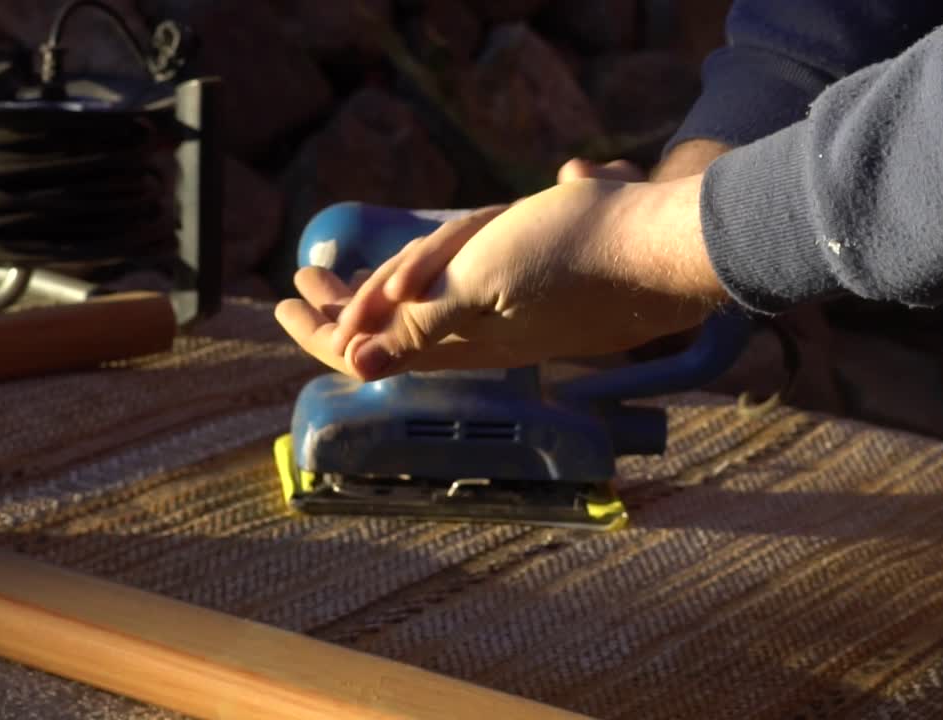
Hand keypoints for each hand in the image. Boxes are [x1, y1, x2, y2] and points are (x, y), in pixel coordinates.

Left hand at [276, 175, 726, 379]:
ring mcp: (512, 320)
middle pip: (393, 332)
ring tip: (354, 284)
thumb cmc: (571, 257)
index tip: (280, 306)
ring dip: (384, 299)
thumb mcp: (482, 281)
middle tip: (304, 287)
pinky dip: (432, 291)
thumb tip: (356, 366)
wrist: (661, 252)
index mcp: (459, 334)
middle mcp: (481, 334)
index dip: (320, 331)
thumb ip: (419, 322)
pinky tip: (435, 280)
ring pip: (430, 316)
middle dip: (342, 313)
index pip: (370, 346)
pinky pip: (467, 302)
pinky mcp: (539, 302)